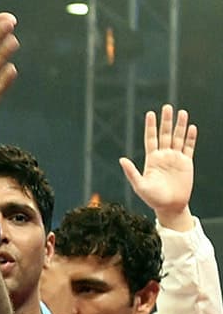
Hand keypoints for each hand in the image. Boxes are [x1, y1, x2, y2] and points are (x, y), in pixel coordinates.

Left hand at [120, 104, 196, 230]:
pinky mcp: (186, 164)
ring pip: (178, 138)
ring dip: (180, 126)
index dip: (151, 126)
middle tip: (167, 107)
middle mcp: (163, 156)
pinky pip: (189, 148)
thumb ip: (132, 172)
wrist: (170, 206)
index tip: (150, 113)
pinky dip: (190, 138)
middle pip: (165, 134)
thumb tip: (121, 159)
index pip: (151, 138)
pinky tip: (191, 128)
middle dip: (167, 121)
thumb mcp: (140, 185)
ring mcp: (175, 159)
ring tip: (182, 112)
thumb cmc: (152, 198)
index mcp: (151, 159)